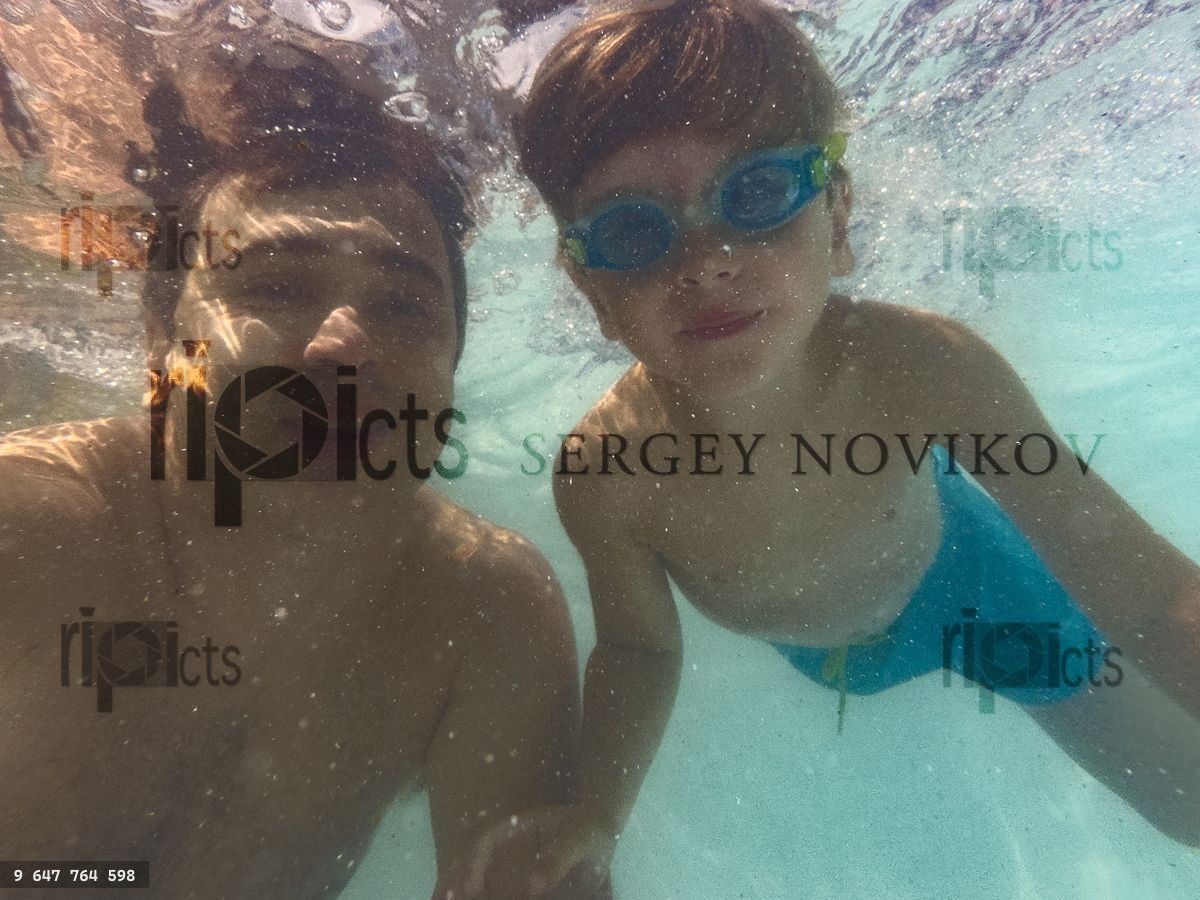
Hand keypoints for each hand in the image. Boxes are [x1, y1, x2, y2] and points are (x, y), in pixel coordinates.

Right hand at [454, 805, 615, 898]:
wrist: (599, 835)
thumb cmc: (589, 828)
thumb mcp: (580, 838)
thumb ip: (558, 858)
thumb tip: (532, 887)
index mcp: (514, 827)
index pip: (485, 842)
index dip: (471, 864)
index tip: (467, 888)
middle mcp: (502, 847)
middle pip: (467, 863)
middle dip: (450, 885)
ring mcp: (502, 866)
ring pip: (470, 881)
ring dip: (453, 893)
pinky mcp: (508, 884)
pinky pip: (486, 892)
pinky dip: (474, 898)